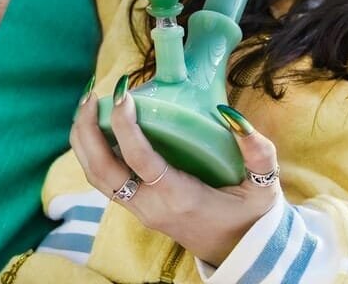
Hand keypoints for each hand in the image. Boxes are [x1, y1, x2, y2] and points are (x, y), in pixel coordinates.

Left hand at [71, 77, 280, 266]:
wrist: (240, 255)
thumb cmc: (250, 217)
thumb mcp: (264, 186)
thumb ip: (257, 151)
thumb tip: (230, 114)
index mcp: (179, 197)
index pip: (140, 160)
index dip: (125, 126)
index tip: (121, 92)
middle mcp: (151, 206)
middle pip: (101, 170)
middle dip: (87, 130)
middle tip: (92, 95)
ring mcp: (140, 210)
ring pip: (95, 177)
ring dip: (83, 140)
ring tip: (87, 105)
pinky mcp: (137, 207)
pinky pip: (104, 180)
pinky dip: (91, 151)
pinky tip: (97, 126)